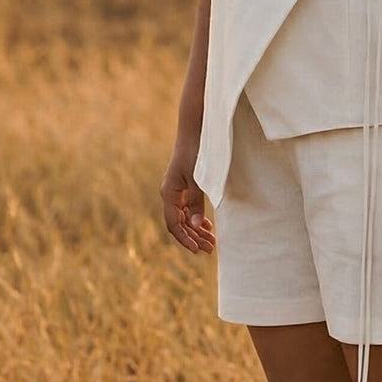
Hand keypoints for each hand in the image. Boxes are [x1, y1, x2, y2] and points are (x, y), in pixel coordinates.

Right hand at [160, 139, 215, 254]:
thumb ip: (197, 203)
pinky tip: (207, 226)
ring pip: (185, 218)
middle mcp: (170, 195)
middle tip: (211, 248)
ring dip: (197, 230)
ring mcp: (176, 192)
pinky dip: (197, 218)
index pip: (174, 225)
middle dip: (194, 237)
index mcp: (169, 194)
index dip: (185, 239)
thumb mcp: (198, 179)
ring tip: (212, 241)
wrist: (194, 132)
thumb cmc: (195, 153)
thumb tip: (197, 226)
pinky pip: (188, 209)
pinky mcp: (183, 187)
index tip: (197, 250)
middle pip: (180, 224)